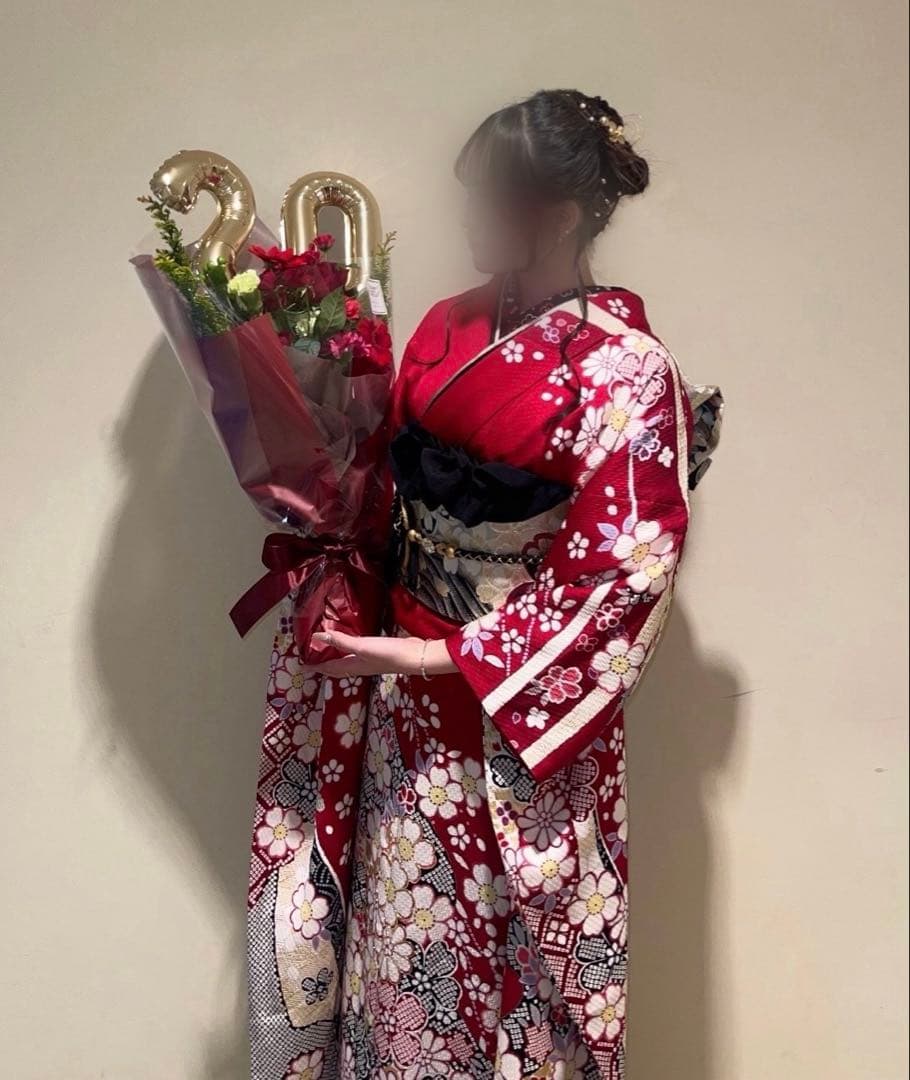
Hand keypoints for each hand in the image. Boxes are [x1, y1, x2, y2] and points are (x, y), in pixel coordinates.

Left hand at [306, 631, 457, 677]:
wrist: (415, 657)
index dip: (316, 667)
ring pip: (349, 662)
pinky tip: (355, 644)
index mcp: (354, 666)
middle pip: (339, 668)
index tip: (303, 667)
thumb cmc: (387, 654)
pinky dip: (351, 651)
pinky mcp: (380, 653)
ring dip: (338, 659)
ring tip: (330, 652)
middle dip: (326, 666)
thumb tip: (318, 636)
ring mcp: (371, 661)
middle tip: (313, 661)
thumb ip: (341, 641)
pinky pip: (359, 654)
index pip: (330, 668)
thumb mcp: (361, 646)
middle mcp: (360, 666)